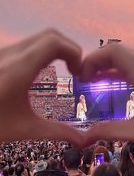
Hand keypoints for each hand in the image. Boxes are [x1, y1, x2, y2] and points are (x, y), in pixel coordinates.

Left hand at [0, 29, 84, 145]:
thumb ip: (57, 132)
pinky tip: (43, 72)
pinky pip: (28, 45)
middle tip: (75, 71)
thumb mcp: (24, 128)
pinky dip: (44, 52)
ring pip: (38, 38)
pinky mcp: (0, 55)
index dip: (74, 52)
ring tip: (64, 70)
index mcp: (19, 69)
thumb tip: (84, 140)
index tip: (79, 73)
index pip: (54, 42)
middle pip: (50, 35)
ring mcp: (3, 52)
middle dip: (69, 49)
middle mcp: (11, 54)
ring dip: (57, 50)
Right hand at [81, 44, 133, 148]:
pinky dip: (119, 70)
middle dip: (97, 61)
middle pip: (119, 51)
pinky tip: (109, 82)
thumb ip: (109, 131)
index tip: (81, 76)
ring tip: (91, 79)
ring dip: (108, 65)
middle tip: (83, 78)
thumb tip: (84, 137)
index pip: (114, 51)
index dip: (94, 59)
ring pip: (127, 56)